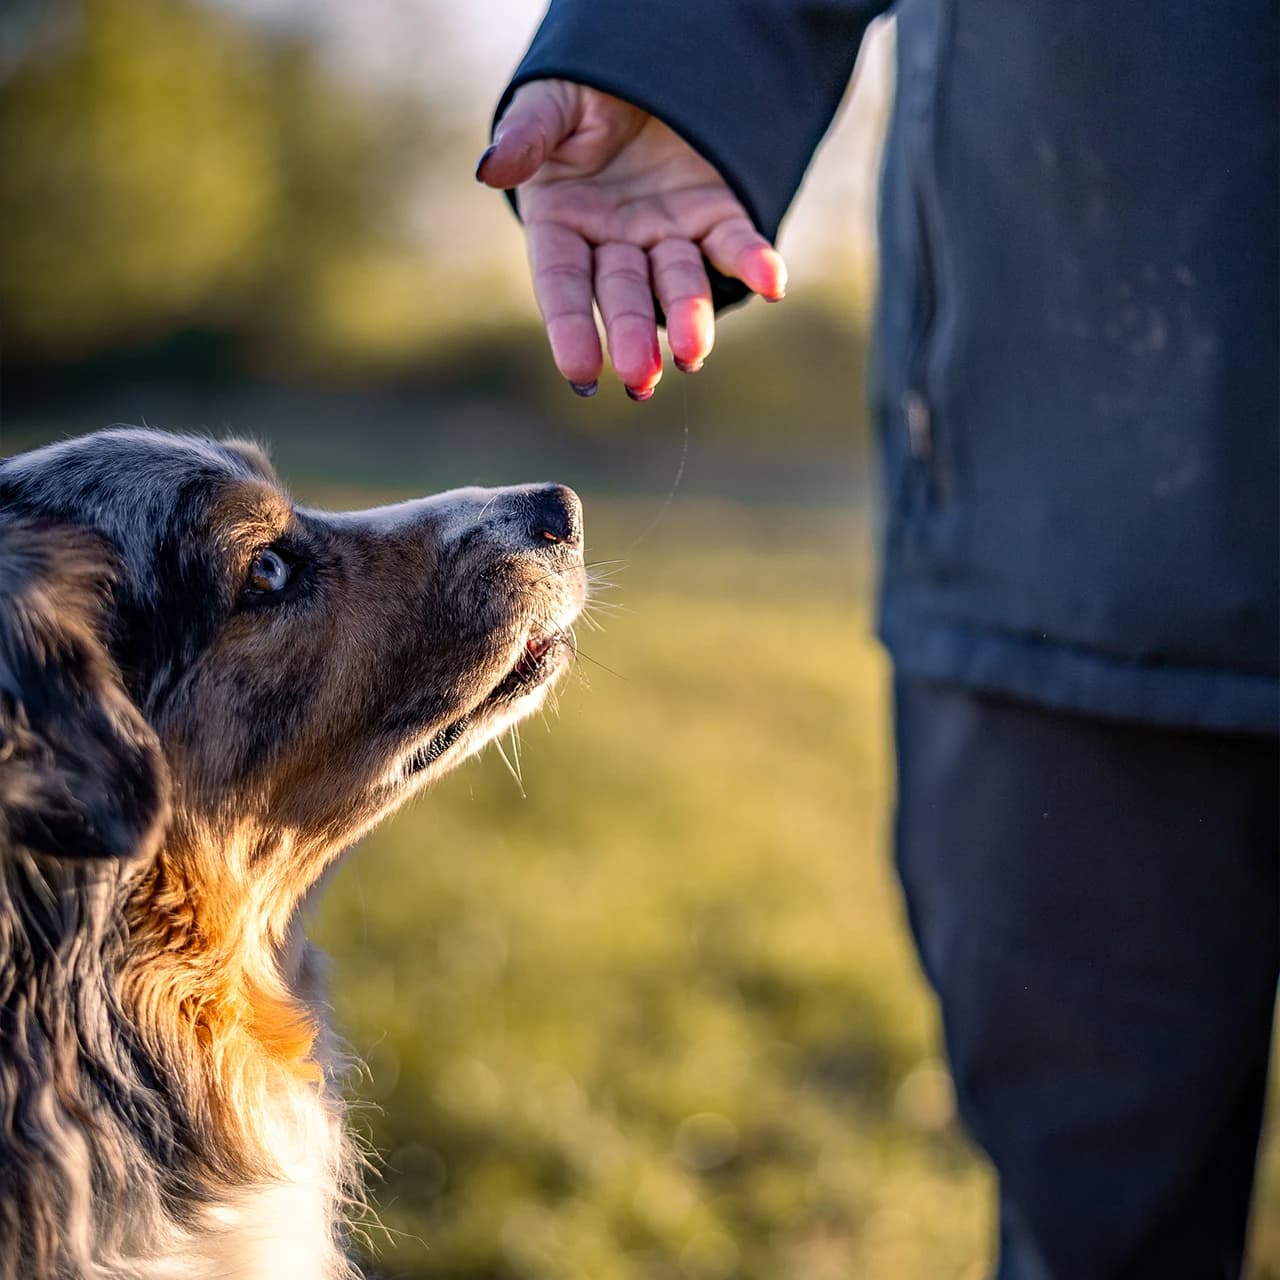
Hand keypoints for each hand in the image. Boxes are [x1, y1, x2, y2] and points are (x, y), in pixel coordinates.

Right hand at [477, 79, 786, 399]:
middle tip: (641, 378)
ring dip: (687, 317)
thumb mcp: (548, 104)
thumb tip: (489, 170)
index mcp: (562, 225)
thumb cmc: (581, 92)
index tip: (582, 372)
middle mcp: (615, 242)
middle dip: (631, 335)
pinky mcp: (713, 213)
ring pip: (678, 283)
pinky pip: (735, 242)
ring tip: (693, 354)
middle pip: (623, 295)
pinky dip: (754, 262)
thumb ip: (526, 137)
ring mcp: (666, 233)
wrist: (641, 63)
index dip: (570, 328)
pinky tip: (772, 283)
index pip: (563, 286)